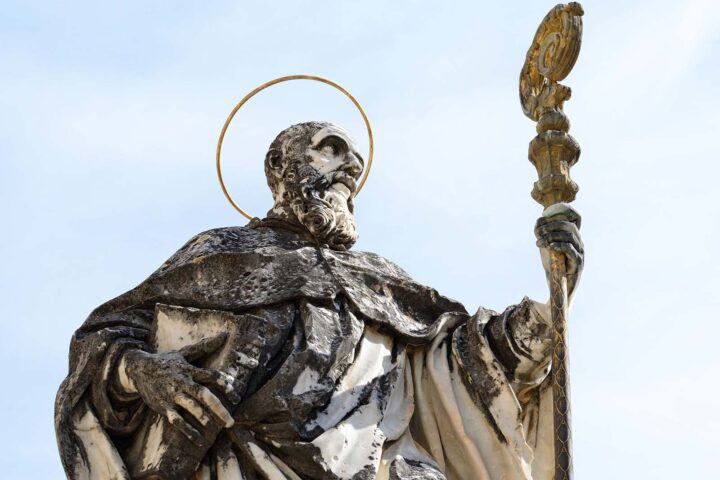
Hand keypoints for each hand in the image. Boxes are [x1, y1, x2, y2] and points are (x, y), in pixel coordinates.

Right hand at [121, 334, 236, 446]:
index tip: (237, 399)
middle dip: (218, 409)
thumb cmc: (166, 361)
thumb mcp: (184, 353)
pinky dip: (188, 431)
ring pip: (190, 408)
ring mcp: (172, 396)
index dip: (226, 386)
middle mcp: (182, 382)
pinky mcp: (163, 407)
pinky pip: (177, 421)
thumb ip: (205, 347)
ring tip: (216, 430)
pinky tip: (199, 440)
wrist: (139, 369)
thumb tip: (224, 335)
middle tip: (230, 422)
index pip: (212, 377)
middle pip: (203, 395)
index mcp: (190, 370)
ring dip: (204, 420)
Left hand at [534, 203, 583, 297]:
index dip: (567, 210)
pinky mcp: (578, 263)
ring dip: (552, 236)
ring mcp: (581, 253)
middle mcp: (580, 243)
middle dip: (551, 225)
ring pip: (570, 235)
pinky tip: (548, 246)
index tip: (548, 212)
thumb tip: (538, 221)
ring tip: (539, 241)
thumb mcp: (548, 247)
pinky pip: (570, 249)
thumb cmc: (554, 268)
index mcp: (574, 237)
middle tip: (538, 232)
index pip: (576, 218)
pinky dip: (558, 245)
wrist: (558, 289)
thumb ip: (545, 235)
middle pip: (569, 225)